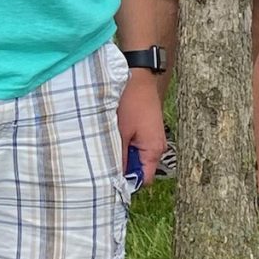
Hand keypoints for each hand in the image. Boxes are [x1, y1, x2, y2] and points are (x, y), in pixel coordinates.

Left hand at [116, 67, 165, 182]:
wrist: (138, 75)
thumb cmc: (130, 101)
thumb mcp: (120, 132)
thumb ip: (118, 158)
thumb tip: (113, 178)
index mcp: (153, 150)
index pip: (143, 179)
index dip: (126, 182)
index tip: (108, 180)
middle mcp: (157, 147)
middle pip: (139, 169)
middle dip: (122, 168)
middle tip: (102, 163)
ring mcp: (152, 137)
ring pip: (135, 156)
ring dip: (122, 155)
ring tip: (105, 147)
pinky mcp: (147, 129)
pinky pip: (135, 144)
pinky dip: (124, 144)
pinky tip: (111, 136)